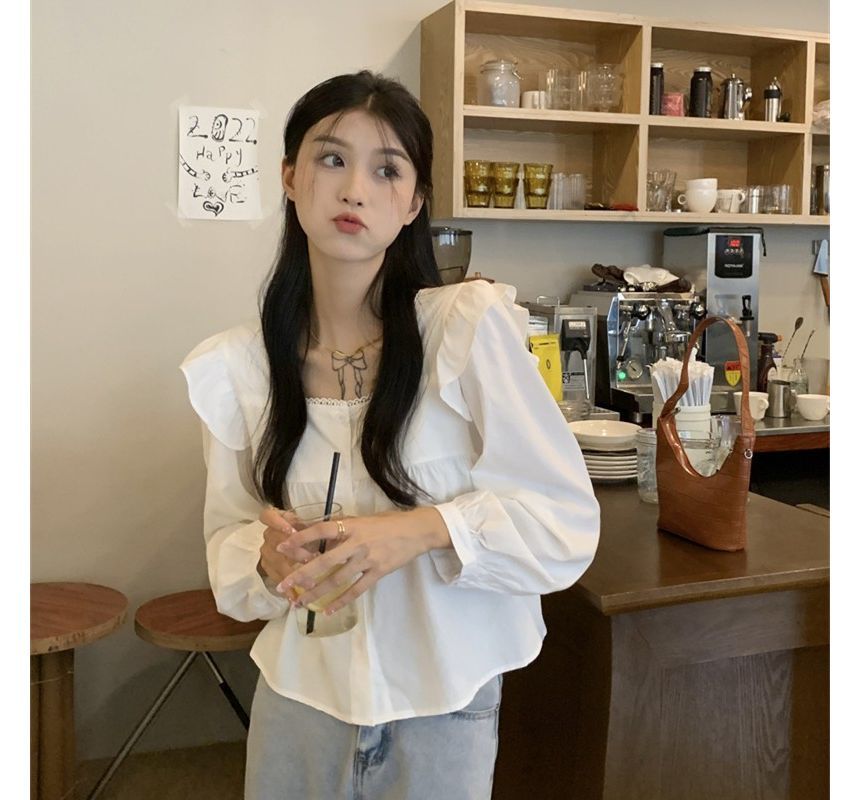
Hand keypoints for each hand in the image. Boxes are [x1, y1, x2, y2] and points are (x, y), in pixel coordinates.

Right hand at [257, 507, 320, 589]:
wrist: (301, 545)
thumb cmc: (309, 532)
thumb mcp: (310, 526)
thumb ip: (312, 528)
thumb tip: (330, 533)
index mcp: (276, 519)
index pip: (267, 516)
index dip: (277, 522)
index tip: (291, 530)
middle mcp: (268, 535)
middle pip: (274, 541)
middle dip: (294, 551)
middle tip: (311, 559)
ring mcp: (266, 552)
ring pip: (275, 561)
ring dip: (292, 572)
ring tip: (309, 583)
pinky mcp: (268, 567)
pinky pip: (275, 577)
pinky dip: (286, 587)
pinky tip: (296, 597)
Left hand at [275, 507, 450, 613]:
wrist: (416, 530)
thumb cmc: (388, 522)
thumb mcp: (363, 520)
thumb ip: (343, 529)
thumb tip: (317, 536)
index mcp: (351, 525)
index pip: (320, 531)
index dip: (300, 539)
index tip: (281, 548)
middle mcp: (357, 543)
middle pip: (324, 561)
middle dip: (301, 574)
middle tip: (282, 585)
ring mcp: (367, 559)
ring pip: (337, 579)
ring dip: (316, 592)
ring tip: (299, 602)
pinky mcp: (378, 572)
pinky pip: (356, 590)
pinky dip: (341, 601)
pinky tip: (327, 610)